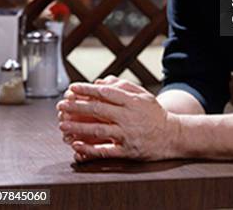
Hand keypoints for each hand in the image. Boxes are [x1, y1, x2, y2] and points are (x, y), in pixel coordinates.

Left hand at [57, 80, 178, 162]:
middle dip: (77, 107)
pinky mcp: (127, 150)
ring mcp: (127, 134)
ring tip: (63, 124)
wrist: (171, 135)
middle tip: (61, 105)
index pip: (105, 93)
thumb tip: (101, 81)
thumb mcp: (143, 95)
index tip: (72, 88)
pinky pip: (105, 150)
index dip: (87, 89)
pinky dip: (89, 148)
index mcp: (132, 101)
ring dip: (78, 127)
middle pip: (98, 110)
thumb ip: (123, 86)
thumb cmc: (154, 113)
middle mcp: (128, 117)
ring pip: (98, 130)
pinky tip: (76, 145)